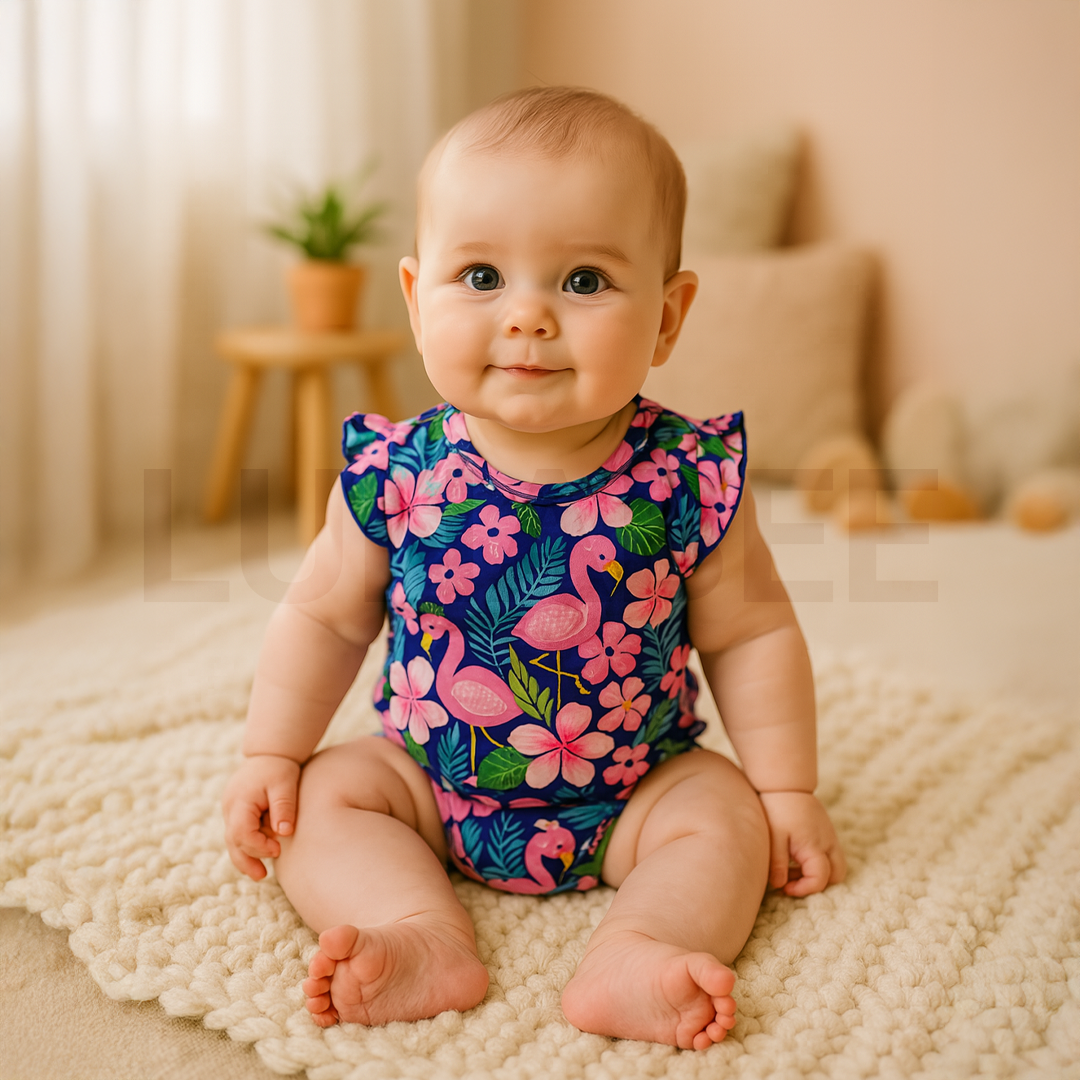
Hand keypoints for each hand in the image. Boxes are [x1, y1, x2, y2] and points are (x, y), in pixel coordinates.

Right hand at [222, 754, 301, 879]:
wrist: (269, 753)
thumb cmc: (279, 768)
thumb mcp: (285, 784)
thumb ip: (283, 807)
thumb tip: (284, 832)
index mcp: (240, 801)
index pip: (242, 832)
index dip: (258, 845)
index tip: (278, 848)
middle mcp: (230, 807)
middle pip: (233, 840)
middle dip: (247, 859)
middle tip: (263, 874)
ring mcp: (230, 810)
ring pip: (232, 840)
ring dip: (244, 858)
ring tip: (260, 874)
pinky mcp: (236, 812)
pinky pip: (237, 834)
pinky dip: (246, 846)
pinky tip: (259, 858)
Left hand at [757, 791, 845, 896]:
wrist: (785, 782)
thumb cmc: (778, 809)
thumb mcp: (774, 838)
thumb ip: (777, 864)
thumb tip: (779, 885)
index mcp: (815, 846)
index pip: (820, 879)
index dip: (804, 889)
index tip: (785, 887)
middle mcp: (828, 843)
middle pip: (837, 875)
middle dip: (818, 883)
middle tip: (792, 878)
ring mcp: (830, 835)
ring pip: (836, 864)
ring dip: (818, 872)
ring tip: (792, 866)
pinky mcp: (827, 830)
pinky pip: (830, 852)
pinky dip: (818, 860)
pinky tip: (795, 853)